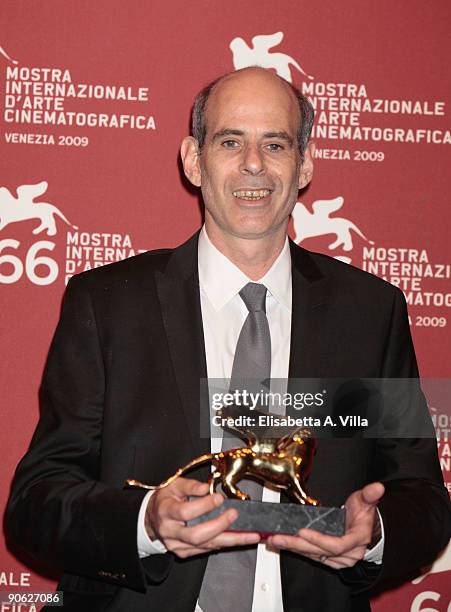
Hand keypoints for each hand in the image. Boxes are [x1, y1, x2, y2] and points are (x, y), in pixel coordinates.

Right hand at [145, 477, 259, 557]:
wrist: (151, 518)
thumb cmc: (164, 500)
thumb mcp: (173, 485)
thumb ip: (190, 485)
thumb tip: (206, 488)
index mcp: (166, 512)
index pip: (185, 513)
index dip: (203, 506)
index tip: (219, 498)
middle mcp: (170, 532)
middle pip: (196, 535)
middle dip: (219, 526)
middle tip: (234, 515)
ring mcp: (177, 545)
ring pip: (205, 546)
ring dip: (230, 540)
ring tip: (249, 535)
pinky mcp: (184, 553)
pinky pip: (207, 550)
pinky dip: (223, 544)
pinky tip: (237, 539)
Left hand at [267, 482, 383, 568]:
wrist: (366, 526)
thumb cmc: (363, 513)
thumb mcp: (366, 500)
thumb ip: (370, 494)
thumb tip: (377, 487)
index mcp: (357, 539)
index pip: (337, 544)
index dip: (319, 539)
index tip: (303, 531)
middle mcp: (348, 553)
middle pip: (320, 552)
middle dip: (297, 544)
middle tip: (279, 537)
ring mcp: (338, 559)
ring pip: (313, 555)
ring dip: (293, 548)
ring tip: (276, 540)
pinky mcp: (329, 559)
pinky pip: (312, 555)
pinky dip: (297, 549)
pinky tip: (285, 544)